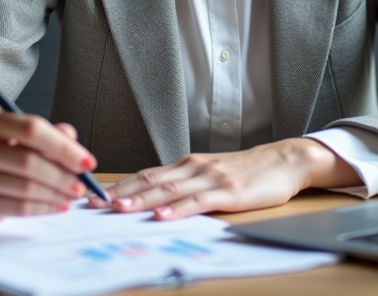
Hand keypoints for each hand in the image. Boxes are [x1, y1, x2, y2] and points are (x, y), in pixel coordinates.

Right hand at [0, 111, 96, 223]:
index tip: (88, 162)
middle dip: (62, 175)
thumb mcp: (25, 137)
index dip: (63, 147)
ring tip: (73, 195)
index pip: (32, 130)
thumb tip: (73, 144)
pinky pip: (19, 208)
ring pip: (26, 188)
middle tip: (82, 184)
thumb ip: (52, 135)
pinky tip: (59, 205)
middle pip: (28, 161)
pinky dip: (45, 208)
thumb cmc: (5, 153)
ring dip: (57, 194)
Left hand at [88, 138, 361, 219]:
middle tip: (94, 203)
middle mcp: (193, 167)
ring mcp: (210, 178)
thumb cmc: (246, 170)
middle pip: (150, 180)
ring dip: (141, 199)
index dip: (119, 184)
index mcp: (186, 164)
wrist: (283, 161)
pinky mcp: (228, 191)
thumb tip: (151, 197)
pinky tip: (162, 215)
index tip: (94, 195)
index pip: (145, 174)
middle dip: (120, 192)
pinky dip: (177, 209)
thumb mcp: (209, 172)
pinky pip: (198, 201)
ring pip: (169, 190)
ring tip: (119, 208)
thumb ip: (183, 183)